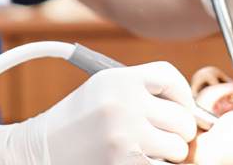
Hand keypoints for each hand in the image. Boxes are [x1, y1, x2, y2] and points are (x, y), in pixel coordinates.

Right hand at [0, 62, 197, 164]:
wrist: (39, 150)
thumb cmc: (76, 122)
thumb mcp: (102, 91)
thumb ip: (141, 92)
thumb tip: (193, 111)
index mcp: (118, 79)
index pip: (170, 76)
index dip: (182, 94)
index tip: (181, 108)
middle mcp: (124, 104)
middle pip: (182, 118)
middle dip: (177, 132)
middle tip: (161, 138)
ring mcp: (125, 137)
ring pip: (178, 148)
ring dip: (168, 155)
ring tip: (142, 150)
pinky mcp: (125, 164)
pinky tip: (134, 161)